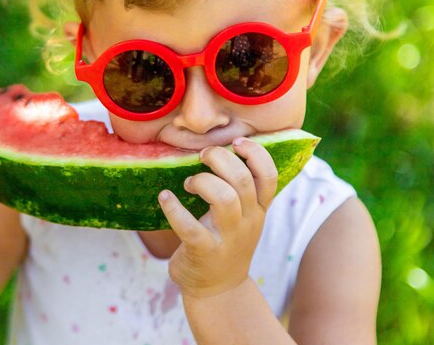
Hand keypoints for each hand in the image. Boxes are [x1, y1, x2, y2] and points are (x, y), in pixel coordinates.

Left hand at [158, 137, 277, 297]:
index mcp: (259, 210)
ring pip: (224, 198)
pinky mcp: (204, 252)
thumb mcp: (245, 218)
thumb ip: (241, 190)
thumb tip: (220, 149)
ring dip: (202, 181)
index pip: (269, 176)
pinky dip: (173, 208)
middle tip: (203, 156)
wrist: (218, 290)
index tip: (235, 142)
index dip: (255, 153)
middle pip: (243, 180)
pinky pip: (189, 226)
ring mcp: (228, 238)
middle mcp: (249, 221)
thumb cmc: (227, 243)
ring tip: (189, 183)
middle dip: (220, 159)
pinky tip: (164, 197)